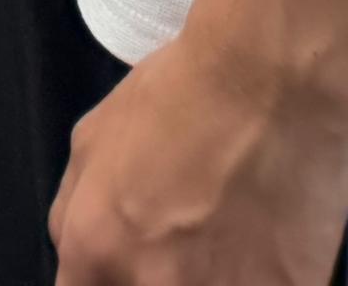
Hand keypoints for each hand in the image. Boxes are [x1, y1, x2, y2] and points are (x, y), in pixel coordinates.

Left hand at [52, 22, 347, 285]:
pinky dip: (263, 278)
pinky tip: (268, 249)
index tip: (130, 261)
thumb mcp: (91, 142)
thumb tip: (84, 253)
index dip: (106, 279)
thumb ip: (77, 211)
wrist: (270, 82)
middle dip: (159, 276)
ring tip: (229, 240)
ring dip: (216, 278)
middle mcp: (151, 284)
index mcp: (94, 249)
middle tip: (184, 245)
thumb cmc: (176, 96)